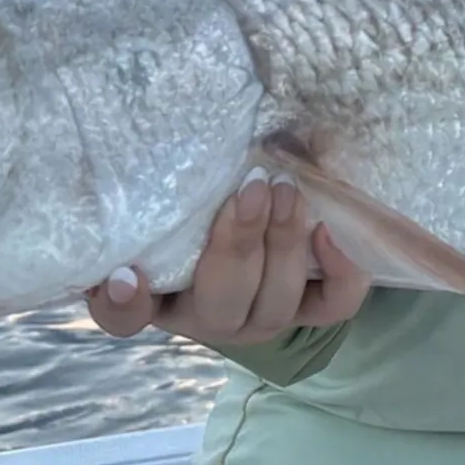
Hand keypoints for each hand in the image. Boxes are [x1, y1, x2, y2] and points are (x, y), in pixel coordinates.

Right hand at [83, 172, 371, 344]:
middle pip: (219, 301)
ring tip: (287, 191)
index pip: (124, 317)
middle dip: (237, 243)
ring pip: (277, 302)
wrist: (258, 222)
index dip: (124, 303)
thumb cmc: (199, 203)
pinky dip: (340, 272)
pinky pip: (334, 306)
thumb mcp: (173, 197)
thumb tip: (155, 147)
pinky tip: (327, 228)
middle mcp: (210, 317)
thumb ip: (156, 182)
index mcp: (159, 296)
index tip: (126, 273)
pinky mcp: (310, 311)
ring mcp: (264, 317)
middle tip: (251, 186)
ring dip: (284, 244)